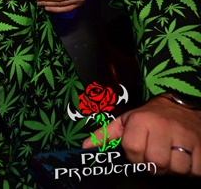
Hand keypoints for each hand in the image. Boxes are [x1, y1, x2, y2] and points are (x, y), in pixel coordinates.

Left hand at [82, 95, 200, 175]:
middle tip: (156, 157)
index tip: (139, 153)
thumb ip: (105, 135)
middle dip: (154, 166)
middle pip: (156, 162)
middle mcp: (163, 126)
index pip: (133, 150)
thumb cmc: (151, 117)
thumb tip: (85, 147)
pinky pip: (197, 170)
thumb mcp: (126, 121)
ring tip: (172, 157)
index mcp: (141, 120)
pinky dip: (193, 170)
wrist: (183, 104)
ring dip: (175, 169)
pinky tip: (187, 159)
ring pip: (177, 168)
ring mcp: (186, 136)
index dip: (134, 157)